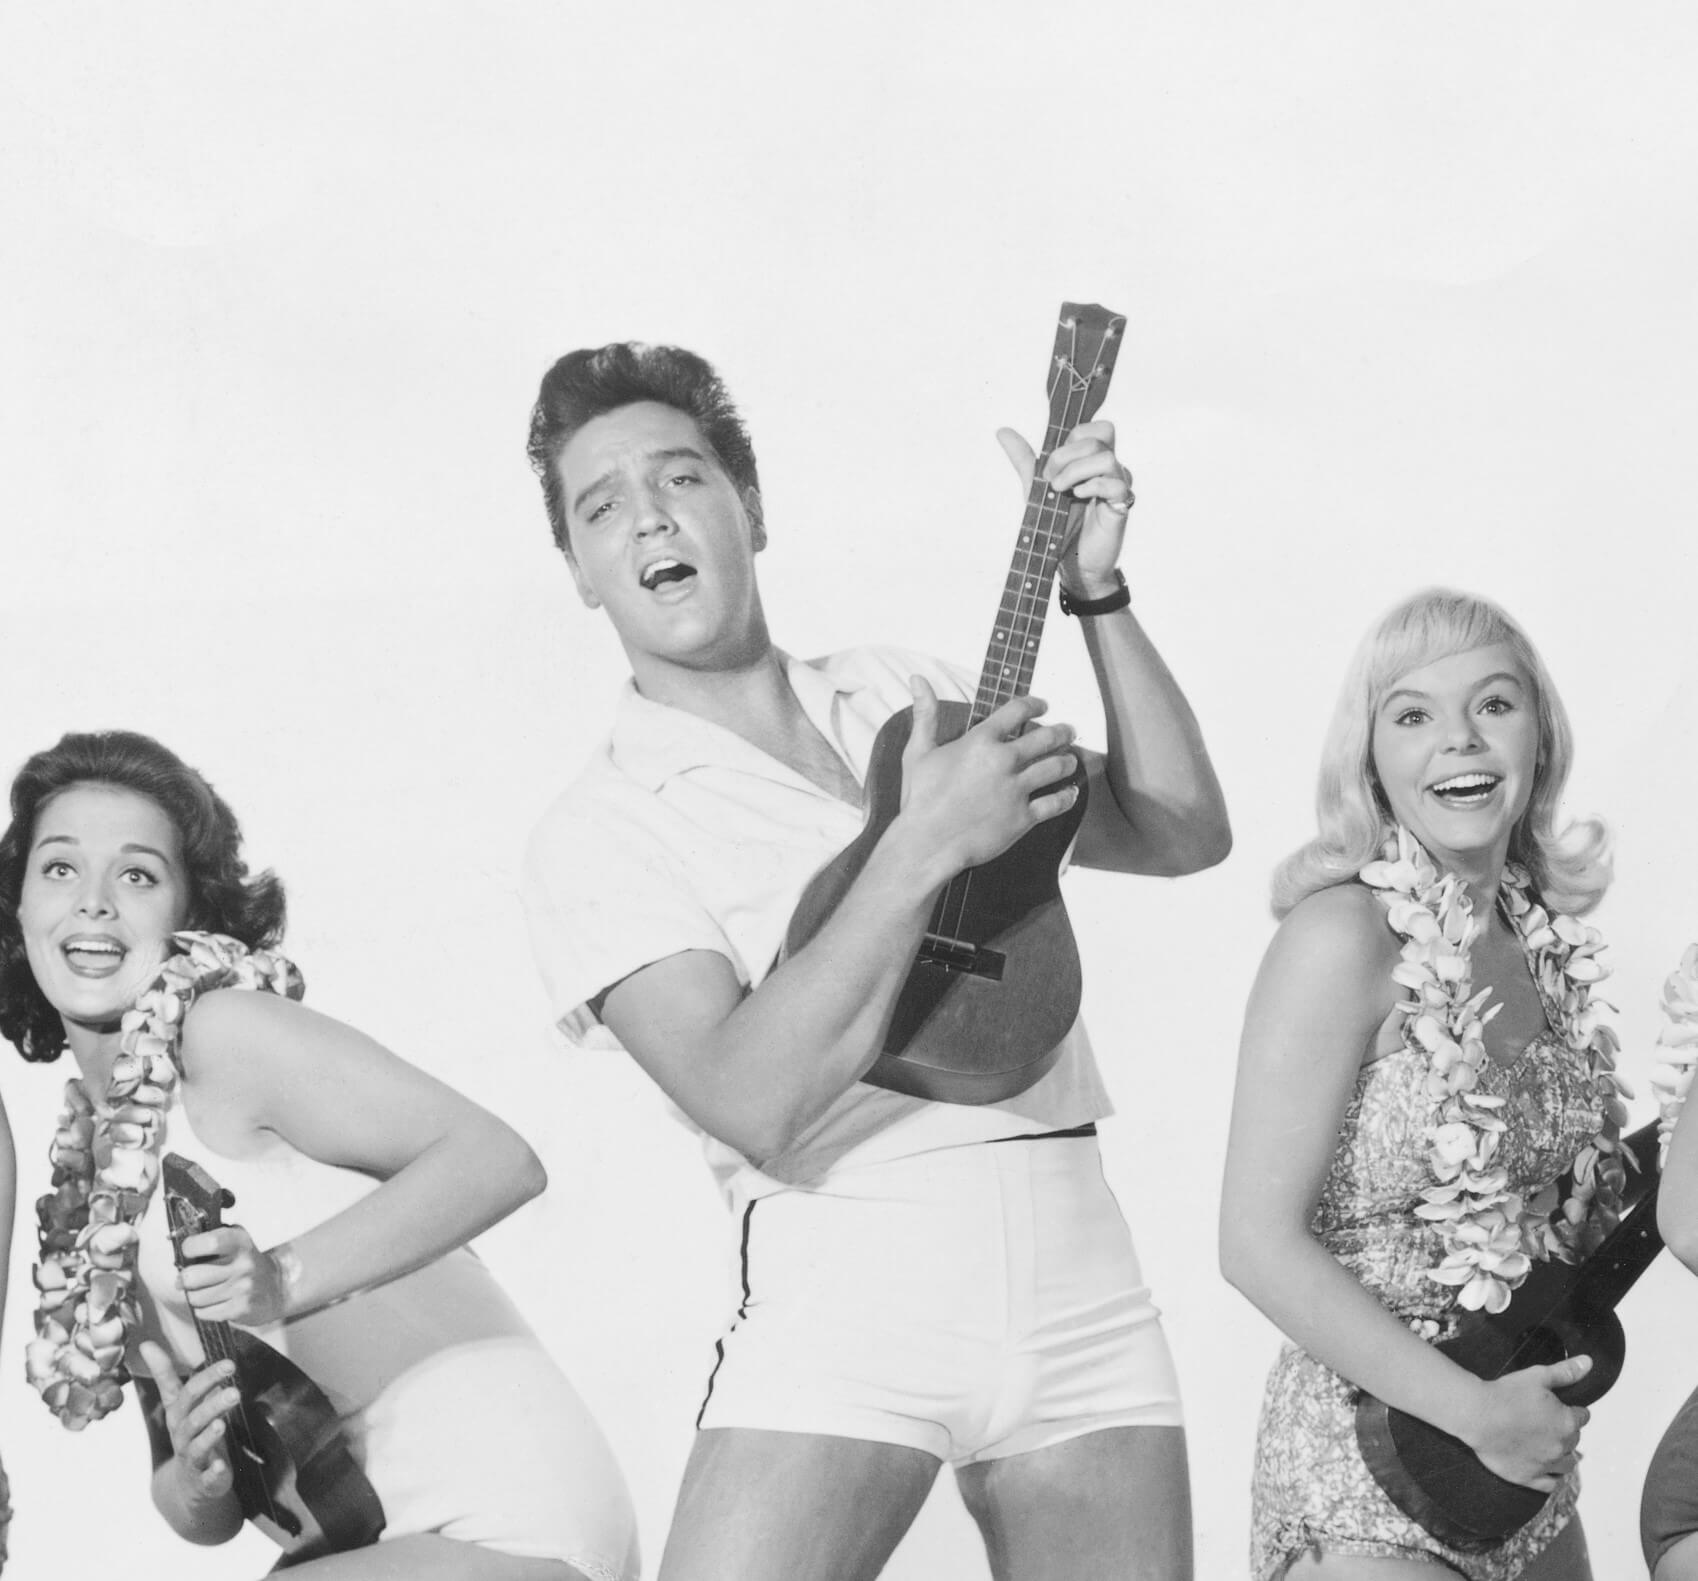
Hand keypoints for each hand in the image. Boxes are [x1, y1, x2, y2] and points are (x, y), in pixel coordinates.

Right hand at [139, 1341, 239, 1503]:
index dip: (206, 1378)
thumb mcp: (180, 1405)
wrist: (187, 1485)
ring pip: (198, 1447)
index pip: (187, 1394)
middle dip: (212, 1405)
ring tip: (222, 1423)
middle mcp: (183, 1436)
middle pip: (193, 1419)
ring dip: (209, 1435)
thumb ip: (167, 1376)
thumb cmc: (189, 1434)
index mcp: (179, 1415)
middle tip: (234, 1392)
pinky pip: (207, 1478)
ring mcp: (193, 1459)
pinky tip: (220, 1467)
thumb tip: (146, 1344)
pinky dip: (213, 1473)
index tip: (228, 1363)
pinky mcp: (205, 1481)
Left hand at [178, 1224, 288, 1324]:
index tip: (189, 1251)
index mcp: (241, 1242)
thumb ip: (212, 1239)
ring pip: (194, 1297)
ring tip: (206, 1290)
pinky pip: (203, 1313)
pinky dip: (204, 1309)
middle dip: (185, 1279)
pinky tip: (215, 1301)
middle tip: (188, 1278)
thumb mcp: (237, 1241)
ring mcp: (242, 1288)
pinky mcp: (240, 1309)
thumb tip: (180, 1248)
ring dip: (194, 1295)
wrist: (277, 1286)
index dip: (190, 1248)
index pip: (208, 1243)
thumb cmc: (248, 1262)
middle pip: (191, 1277)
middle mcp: (243, 1265)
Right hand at [897, 679, 1078, 875]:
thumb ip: (925, 713)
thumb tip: (918, 679)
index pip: (1018, 710)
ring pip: (1057, 767)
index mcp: (980, 741)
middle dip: (1062, 731)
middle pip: (1047, 737)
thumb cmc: (919, 798)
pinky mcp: (1023, 817)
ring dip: (1068, 760)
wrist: (927, 843)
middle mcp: (1003, 761)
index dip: (1035, 704)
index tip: (1043, 705)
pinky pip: (1056, 803)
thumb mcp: (919, 751)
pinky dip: (1068, 796)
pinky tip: (1071, 792)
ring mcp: (1016, 790)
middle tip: (1068, 731)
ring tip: (1071, 759)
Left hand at [997, 420, 1133, 599]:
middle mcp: (1109, 468)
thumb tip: (1002, 431)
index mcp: (1092, 459)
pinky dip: (1091, 487)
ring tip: (1062, 491)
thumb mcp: (1036, 487)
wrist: (1070, 563)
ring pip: (1106, 458)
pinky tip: (1078, 497)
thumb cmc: (1058, 524)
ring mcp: (1118, 485)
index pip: (1096, 428)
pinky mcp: (1122, 506)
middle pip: (1101, 435)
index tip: (1051, 464)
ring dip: (1075, 472)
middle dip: (1066, 455)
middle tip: (1051, 480)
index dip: (1072, 438)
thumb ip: (1024, 458)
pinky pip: (1115, 484)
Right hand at [1463, 1354, 1591, 1490]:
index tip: (1561, 1407)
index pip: (1582, 1417)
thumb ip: (1566, 1372)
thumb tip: (1589, 1362)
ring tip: (1549, 1446)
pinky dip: (1552, 1478)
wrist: (1478, 1414)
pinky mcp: (1529, 1477)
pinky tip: (1546, 1469)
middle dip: (1566, 1431)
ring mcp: (1546, 1464)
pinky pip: (1551, 1484)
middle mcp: (1562, 1446)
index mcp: (1567, 1421)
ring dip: (1563, 1455)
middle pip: (1574, 1440)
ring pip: (1567, 1464)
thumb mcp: (1537, 1376)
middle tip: (1548, 1423)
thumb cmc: (1506, 1393)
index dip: (1573, 1410)